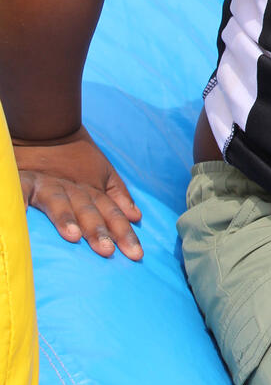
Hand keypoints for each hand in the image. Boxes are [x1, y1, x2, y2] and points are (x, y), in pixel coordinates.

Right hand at [15, 125, 142, 259]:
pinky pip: (22, 190)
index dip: (123, 232)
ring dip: (66, 217)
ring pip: (60, 201)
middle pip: (88, 209)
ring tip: (73, 235)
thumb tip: (136, 216)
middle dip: (98, 229)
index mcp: (91, 190)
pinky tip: (23, 213)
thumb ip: (118, 196)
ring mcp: (49, 184)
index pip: (111, 212)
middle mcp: (72, 188)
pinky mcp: (26, 181)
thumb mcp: (102, 175)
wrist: (50, 130)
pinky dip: (21, 201)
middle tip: (107, 250)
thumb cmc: (77, 159)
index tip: (136, 254)